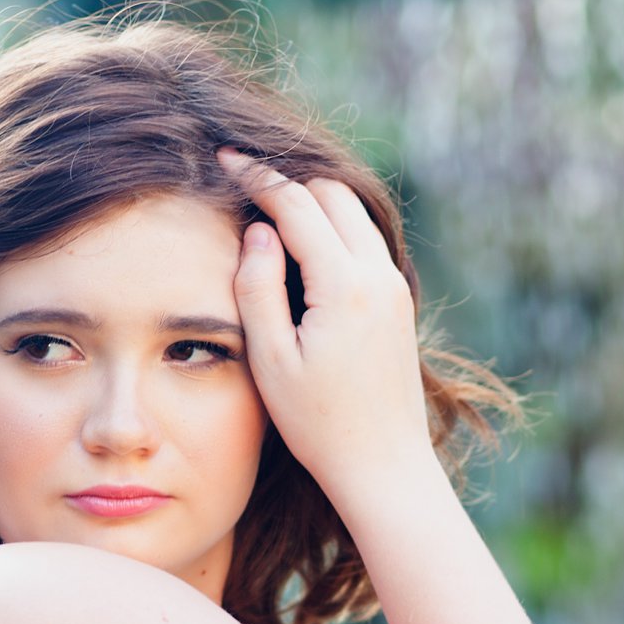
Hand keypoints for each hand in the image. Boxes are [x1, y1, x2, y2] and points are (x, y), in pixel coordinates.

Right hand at [215, 146, 436, 497]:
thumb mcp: (270, 361)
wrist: (382, 464)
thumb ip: (258, 288)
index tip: (224, 160)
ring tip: (269, 210)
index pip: (296, 204)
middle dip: (288, 181)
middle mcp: (377, 274)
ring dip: (313, 202)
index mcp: (342, 285)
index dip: (257, 177)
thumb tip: (260, 231)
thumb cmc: (318, 423)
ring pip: (354, 212)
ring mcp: (393, 286)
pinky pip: (364, 241)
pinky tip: (302, 247)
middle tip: (243, 182)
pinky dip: (333, 228)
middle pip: (332, 193)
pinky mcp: (398, 301)